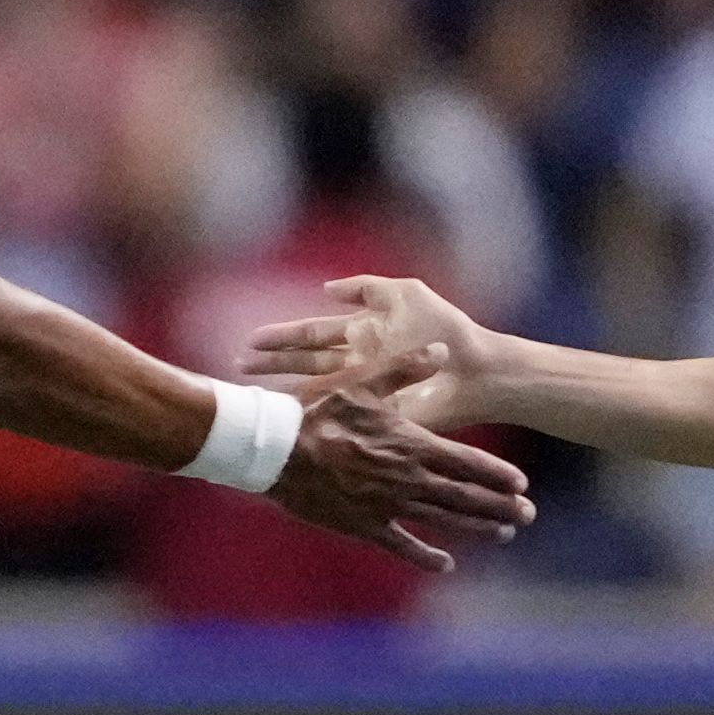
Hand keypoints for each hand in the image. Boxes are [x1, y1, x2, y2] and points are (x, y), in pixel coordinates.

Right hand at [244, 274, 488, 424]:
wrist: (474, 369)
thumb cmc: (445, 331)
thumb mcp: (404, 294)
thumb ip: (367, 287)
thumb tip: (327, 288)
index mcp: (359, 337)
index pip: (311, 336)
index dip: (282, 337)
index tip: (252, 340)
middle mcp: (355, 366)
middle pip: (304, 365)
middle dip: (272, 365)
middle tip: (239, 367)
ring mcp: (363, 393)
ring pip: (314, 393)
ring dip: (284, 393)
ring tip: (252, 398)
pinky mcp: (374, 417)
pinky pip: (342, 420)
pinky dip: (315, 422)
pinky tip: (287, 427)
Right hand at [267, 342, 536, 573]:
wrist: (274, 448)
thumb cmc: (316, 410)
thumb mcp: (362, 382)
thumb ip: (405, 367)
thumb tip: (441, 350)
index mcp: (410, 443)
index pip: (466, 462)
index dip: (496, 474)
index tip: (522, 484)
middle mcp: (406, 477)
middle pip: (464, 496)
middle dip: (499, 506)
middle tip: (527, 515)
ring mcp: (386, 504)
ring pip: (442, 520)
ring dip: (476, 527)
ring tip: (504, 533)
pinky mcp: (363, 524)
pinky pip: (401, 544)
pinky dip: (426, 556)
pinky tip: (446, 564)